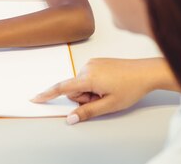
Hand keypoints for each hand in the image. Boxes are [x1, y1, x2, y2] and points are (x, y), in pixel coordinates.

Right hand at [32, 58, 170, 123]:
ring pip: (81, 84)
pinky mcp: (97, 62)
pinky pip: (88, 76)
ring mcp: (92, 63)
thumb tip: (70, 118)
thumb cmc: (131, 87)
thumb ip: (87, 112)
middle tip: (102, 99)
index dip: (47, 94)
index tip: (35, 98)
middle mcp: (87, 67)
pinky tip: (109, 84)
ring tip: (108, 91)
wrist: (146, 72)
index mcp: (88, 78)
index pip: (62, 88)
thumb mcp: (109, 105)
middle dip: (83, 98)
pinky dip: (94, 84)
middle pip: (73, 89)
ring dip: (90, 91)